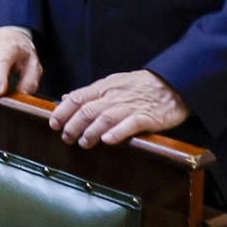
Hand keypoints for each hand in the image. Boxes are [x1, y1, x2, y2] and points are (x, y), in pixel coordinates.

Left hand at [51, 70, 188, 147]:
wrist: (173, 83)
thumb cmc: (140, 86)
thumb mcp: (112, 83)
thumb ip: (90, 93)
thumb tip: (66, 98)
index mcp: (104, 87)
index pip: (77, 97)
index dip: (62, 111)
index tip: (53, 123)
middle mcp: (114, 96)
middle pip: (87, 110)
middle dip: (73, 126)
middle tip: (66, 138)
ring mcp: (131, 106)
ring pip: (104, 118)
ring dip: (90, 132)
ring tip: (83, 143)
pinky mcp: (148, 117)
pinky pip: (130, 124)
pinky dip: (117, 132)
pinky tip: (107, 141)